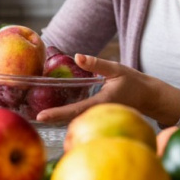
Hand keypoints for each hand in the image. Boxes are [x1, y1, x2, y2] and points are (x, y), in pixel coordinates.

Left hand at [35, 54, 179, 126]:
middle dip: (53, 120)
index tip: (41, 117)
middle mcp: (99, 114)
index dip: (57, 114)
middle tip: (31, 117)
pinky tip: (55, 115)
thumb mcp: (116, 68)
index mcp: (102, 102)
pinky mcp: (99, 118)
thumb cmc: (133, 82)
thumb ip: (97, 64)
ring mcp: (100, 118)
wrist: (149, 97)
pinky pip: (82, 120)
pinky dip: (68, 118)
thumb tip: (77, 57)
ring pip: (76, 122)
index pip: (76, 110)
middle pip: (72, 121)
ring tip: (39, 116)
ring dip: (59, 120)